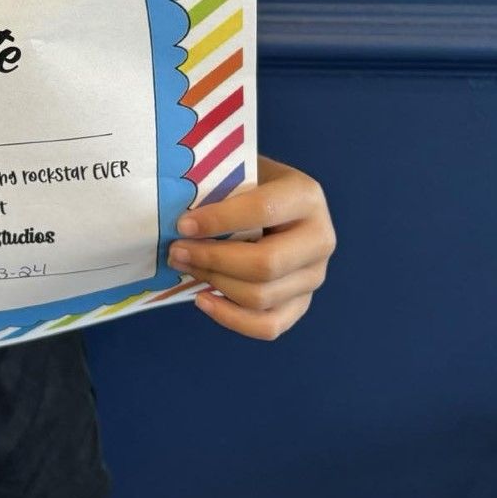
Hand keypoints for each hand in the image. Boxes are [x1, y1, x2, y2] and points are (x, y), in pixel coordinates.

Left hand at [167, 153, 334, 338]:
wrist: (273, 201)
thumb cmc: (249, 184)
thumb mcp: (241, 172)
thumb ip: (219, 189)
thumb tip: (181, 221)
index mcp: (306, 196)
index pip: (263, 210)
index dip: (219, 220)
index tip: (182, 225)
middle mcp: (320, 239)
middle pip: (265, 264)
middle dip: (213, 260)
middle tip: (176, 251)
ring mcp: (314, 276)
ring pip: (262, 297)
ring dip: (215, 283)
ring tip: (183, 266)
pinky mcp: (302, 303)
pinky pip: (268, 325)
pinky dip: (231, 318)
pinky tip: (203, 299)